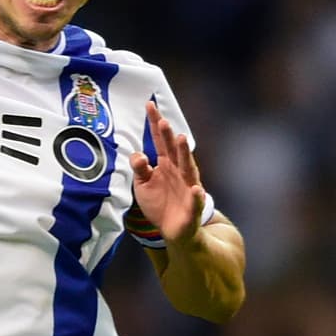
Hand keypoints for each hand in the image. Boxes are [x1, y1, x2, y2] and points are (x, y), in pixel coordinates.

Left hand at [131, 102, 205, 246]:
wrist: (173, 229)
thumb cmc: (159, 202)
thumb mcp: (143, 184)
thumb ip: (140, 168)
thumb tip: (138, 154)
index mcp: (166, 164)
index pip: (160, 140)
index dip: (155, 124)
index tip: (149, 105)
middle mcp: (179, 171)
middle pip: (174, 150)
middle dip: (169, 136)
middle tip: (163, 122)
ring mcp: (188, 187)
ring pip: (188, 168)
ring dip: (186, 154)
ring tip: (182, 139)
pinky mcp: (192, 207)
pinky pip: (196, 201)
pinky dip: (197, 196)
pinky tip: (196, 190)